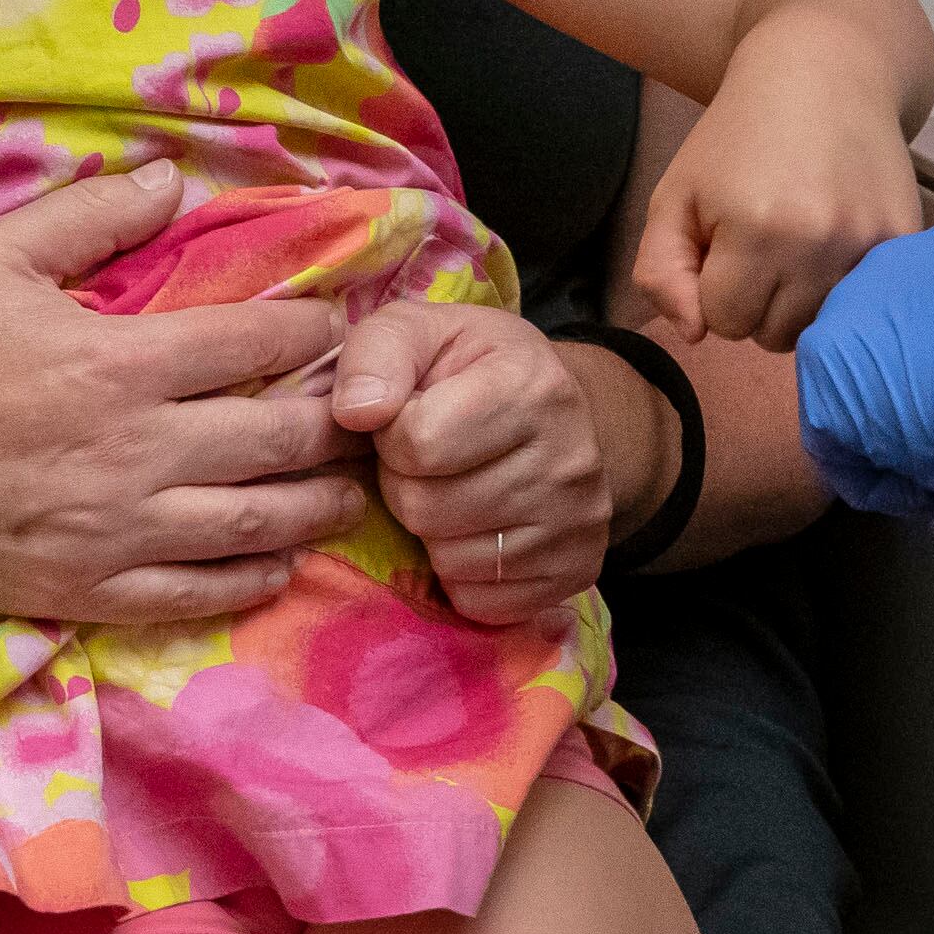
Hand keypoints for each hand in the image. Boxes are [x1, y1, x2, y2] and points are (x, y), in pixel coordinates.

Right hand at [0, 161, 371, 624]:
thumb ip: (93, 214)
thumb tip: (175, 179)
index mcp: (118, 362)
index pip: (254, 342)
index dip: (314, 331)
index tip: (340, 325)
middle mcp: (135, 451)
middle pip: (278, 438)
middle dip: (340, 424)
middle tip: (371, 412)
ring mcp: (115, 529)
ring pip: (255, 524)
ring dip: (318, 505)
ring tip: (351, 488)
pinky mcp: (89, 588)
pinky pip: (197, 594)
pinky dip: (254, 579)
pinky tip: (281, 561)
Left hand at [329, 303, 625, 626]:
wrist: (554, 410)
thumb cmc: (473, 368)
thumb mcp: (422, 331)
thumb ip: (376, 354)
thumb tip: (354, 413)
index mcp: (531, 386)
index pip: (419, 442)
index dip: (391, 436)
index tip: (407, 420)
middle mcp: (569, 458)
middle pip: (427, 509)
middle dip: (405, 486)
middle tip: (426, 463)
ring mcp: (579, 522)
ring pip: (450, 560)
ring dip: (430, 531)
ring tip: (451, 490)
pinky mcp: (577, 572)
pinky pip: (480, 601)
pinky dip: (460, 574)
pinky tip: (474, 530)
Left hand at [628, 29, 924, 349]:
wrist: (824, 71)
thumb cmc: (738, 136)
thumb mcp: (675, 194)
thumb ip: (661, 272)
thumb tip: (695, 334)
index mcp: (754, 230)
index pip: (722, 323)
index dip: (715, 288)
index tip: (725, 243)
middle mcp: (818, 243)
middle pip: (774, 335)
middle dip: (758, 301)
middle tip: (762, 243)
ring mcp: (868, 242)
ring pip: (820, 328)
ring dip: (801, 301)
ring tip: (797, 244)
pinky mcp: (905, 237)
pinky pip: (863, 304)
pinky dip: (843, 286)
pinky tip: (834, 241)